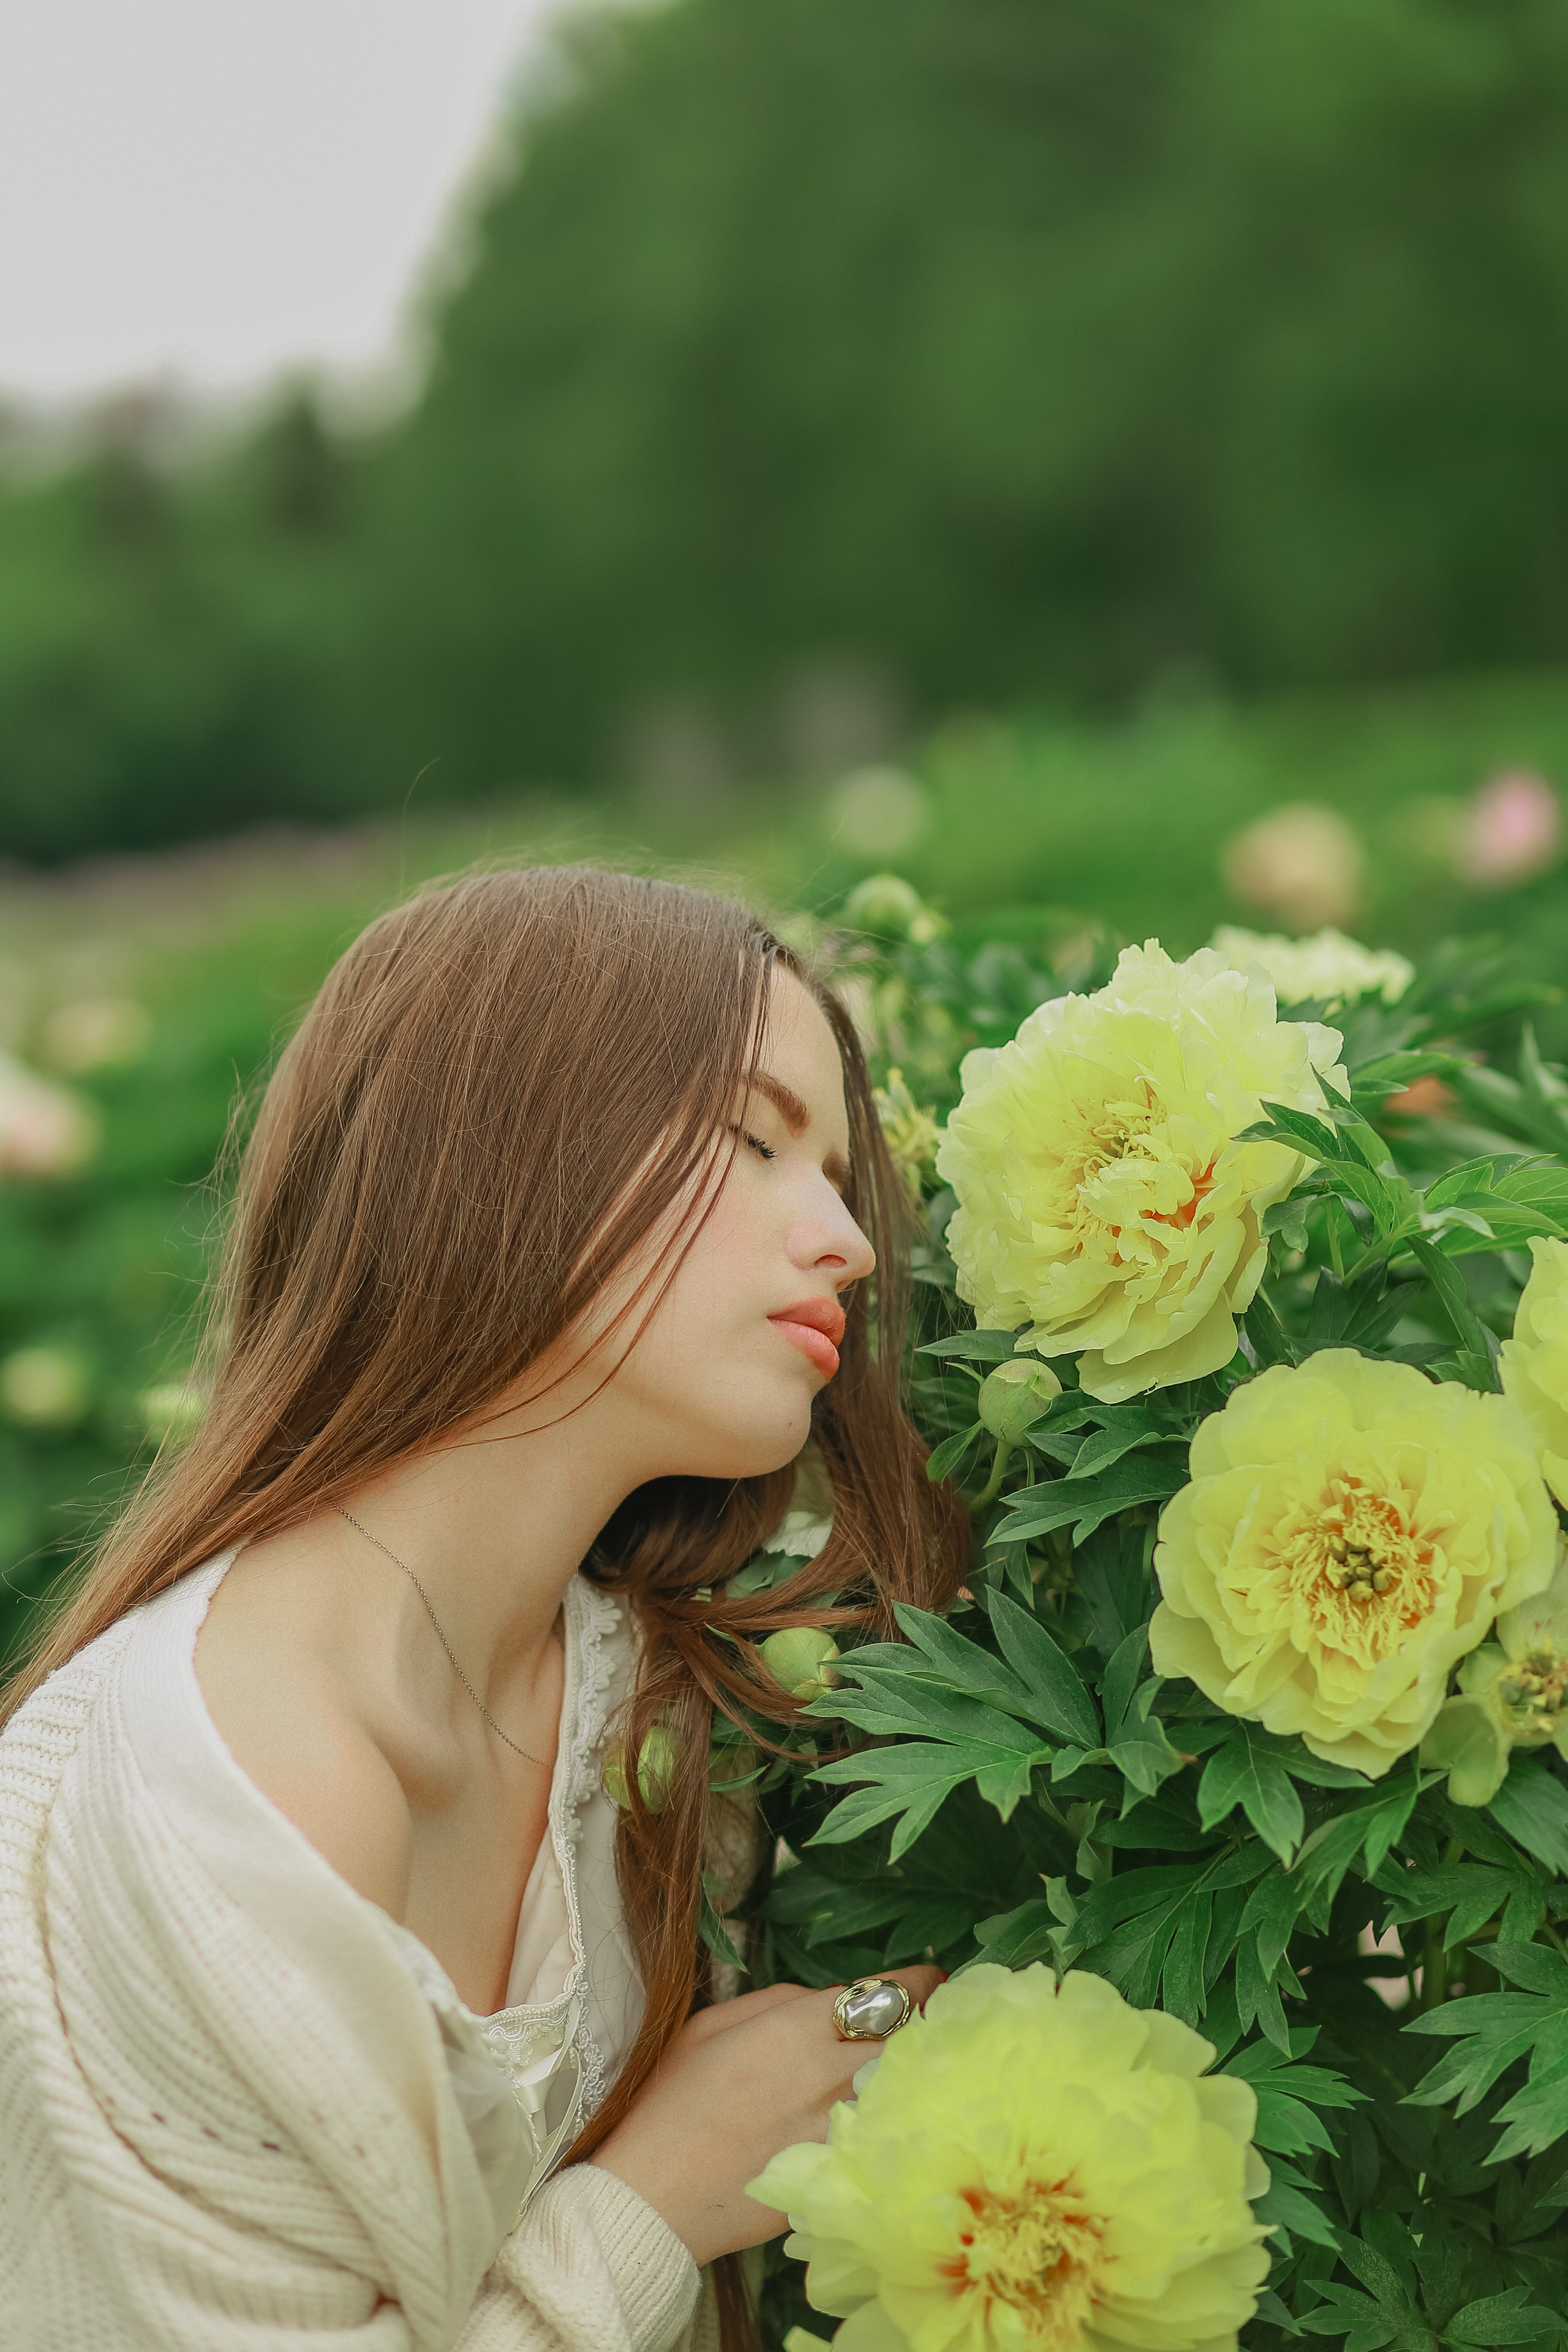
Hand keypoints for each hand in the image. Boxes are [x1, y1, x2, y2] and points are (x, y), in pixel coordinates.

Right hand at [589, 1967, 940, 2266]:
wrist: (654, 2197)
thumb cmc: (671, 2103)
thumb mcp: (711, 2025)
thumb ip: (779, 2002)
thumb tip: (824, 2002)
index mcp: (799, 2029)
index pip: (889, 1995)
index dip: (920, 1985)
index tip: (931, 1982)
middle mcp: (832, 2078)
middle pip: (910, 2042)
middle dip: (922, 2029)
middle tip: (923, 2026)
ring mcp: (840, 2134)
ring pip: (902, 2093)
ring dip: (908, 2079)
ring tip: (904, 2075)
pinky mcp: (838, 2179)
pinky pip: (880, 2140)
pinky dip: (888, 2127)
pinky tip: (882, 2128)